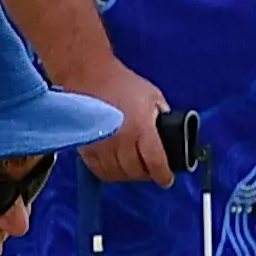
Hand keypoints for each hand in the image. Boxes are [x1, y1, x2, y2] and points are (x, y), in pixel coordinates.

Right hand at [63, 59, 174, 187]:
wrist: (90, 76)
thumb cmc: (121, 83)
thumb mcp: (153, 96)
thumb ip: (162, 116)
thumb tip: (169, 133)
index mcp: (142, 128)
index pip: (156, 163)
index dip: (163, 176)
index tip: (167, 180)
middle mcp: (121, 141)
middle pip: (135, 172)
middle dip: (146, 174)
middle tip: (150, 169)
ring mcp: (102, 146)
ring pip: (117, 174)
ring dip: (127, 174)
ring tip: (133, 167)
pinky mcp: (86, 148)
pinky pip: (100, 171)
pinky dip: (110, 173)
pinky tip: (115, 166)